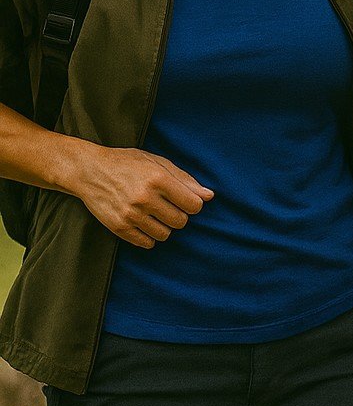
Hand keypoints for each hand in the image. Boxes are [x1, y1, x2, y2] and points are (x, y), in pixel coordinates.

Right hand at [64, 139, 213, 248]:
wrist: (90, 171)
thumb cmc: (128, 163)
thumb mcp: (157, 162)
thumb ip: (184, 179)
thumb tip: (209, 196)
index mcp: (158, 179)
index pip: (193, 205)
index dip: (193, 204)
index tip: (185, 200)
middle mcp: (145, 198)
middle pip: (181, 222)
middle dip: (179, 215)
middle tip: (168, 206)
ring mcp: (131, 214)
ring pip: (165, 234)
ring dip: (164, 226)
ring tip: (153, 213)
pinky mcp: (119, 227)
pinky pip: (147, 243)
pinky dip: (149, 235)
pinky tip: (143, 222)